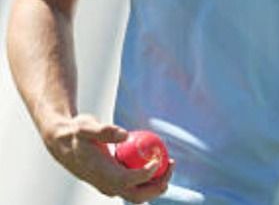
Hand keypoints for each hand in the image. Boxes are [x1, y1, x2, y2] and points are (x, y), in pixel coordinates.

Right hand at [43, 114, 173, 202]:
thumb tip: (125, 135)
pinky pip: (135, 185)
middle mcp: (105, 185)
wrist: (62, 142)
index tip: (159, 158)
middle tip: (171, 165)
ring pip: (138, 194)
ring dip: (157, 183)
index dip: (147, 173)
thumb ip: (103, 131)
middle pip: (137, 196)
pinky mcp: (113, 182)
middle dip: (158, 186)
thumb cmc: (76, 132)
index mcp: (99, 174)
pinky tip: (160, 160)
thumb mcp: (85, 126)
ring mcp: (110, 186)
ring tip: (171, 162)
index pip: (128, 181)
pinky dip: (150, 177)